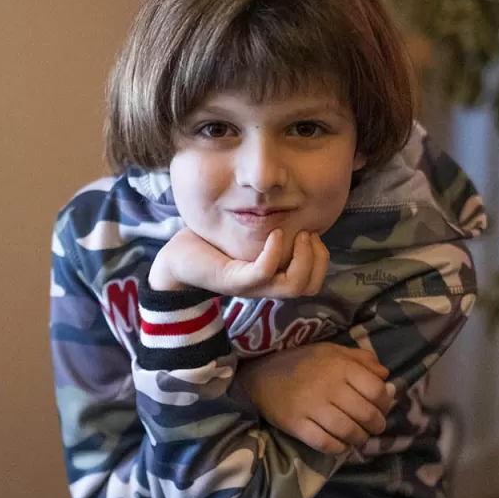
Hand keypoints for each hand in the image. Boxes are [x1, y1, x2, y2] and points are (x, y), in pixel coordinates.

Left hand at [149, 227, 328, 298]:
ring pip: (293, 287)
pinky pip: (263, 272)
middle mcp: (265, 286)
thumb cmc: (212, 245)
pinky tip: (274, 233)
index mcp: (272, 278)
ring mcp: (250, 285)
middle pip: (309, 288)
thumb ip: (271, 229)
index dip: (321, 260)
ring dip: (302, 259)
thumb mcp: (249, 236)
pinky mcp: (233, 280)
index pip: (312, 283)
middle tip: (306, 234)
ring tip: (295, 234)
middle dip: (318, 260)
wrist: (176, 260)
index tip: (311, 234)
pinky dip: (274, 252)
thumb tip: (294, 209)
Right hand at [236, 342, 394, 454]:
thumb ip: (360, 359)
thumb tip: (386, 376)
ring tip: (359, 439)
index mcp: (340, 366)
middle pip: (366, 414)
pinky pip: (325, 443)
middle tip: (374, 428)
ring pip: (348, 431)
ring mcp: (311, 407)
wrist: (260, 372)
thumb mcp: (331, 351)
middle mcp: (329, 386)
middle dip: (376, 426)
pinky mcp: (296, 424)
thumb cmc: (301, 361)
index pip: (376, 390)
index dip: (385, 403)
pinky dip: (338, 448)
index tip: (381, 408)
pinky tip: (340, 445)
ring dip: (359, 439)